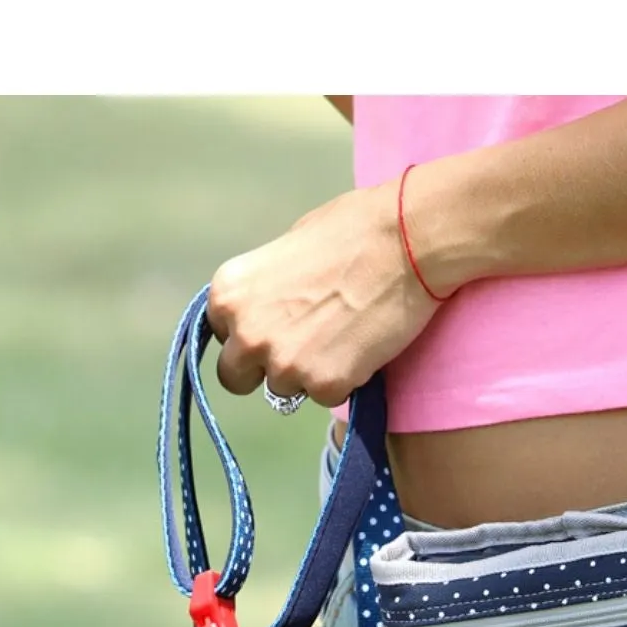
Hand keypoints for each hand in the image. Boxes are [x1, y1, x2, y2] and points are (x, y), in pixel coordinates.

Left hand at [206, 182, 439, 408]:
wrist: (405, 241)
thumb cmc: (352, 230)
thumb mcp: (287, 248)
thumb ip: (265, 289)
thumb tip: (268, 309)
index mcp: (228, 293)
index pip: (220, 336)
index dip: (248, 333)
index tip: (276, 325)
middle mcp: (246, 333)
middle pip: (234, 377)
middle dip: (262, 368)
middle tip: (299, 348)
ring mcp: (283, 364)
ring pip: (283, 390)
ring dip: (307, 373)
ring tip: (342, 336)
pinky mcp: (323, 385)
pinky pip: (326, 396)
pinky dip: (344, 379)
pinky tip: (362, 345)